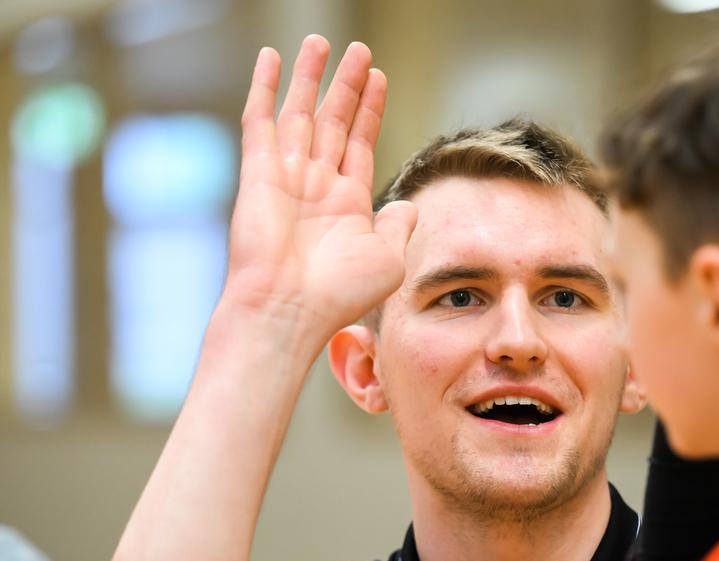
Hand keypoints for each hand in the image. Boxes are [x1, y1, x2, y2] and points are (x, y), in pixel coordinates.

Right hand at [223, 35, 416, 351]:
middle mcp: (317, 185)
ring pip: (300, 113)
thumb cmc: (339, 294)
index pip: (361, 143)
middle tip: (359, 49)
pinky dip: (265, 89)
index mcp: (348, 203)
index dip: (370, 110)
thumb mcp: (388, 258)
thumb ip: (400, 226)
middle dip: (346, 85)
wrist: (290, 311)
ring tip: (320, 41)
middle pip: (334, 121)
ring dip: (310, 77)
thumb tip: (410, 206)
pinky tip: (271, 58)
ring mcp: (287, 177)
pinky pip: (261, 122)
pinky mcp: (258, 174)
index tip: (379, 77)